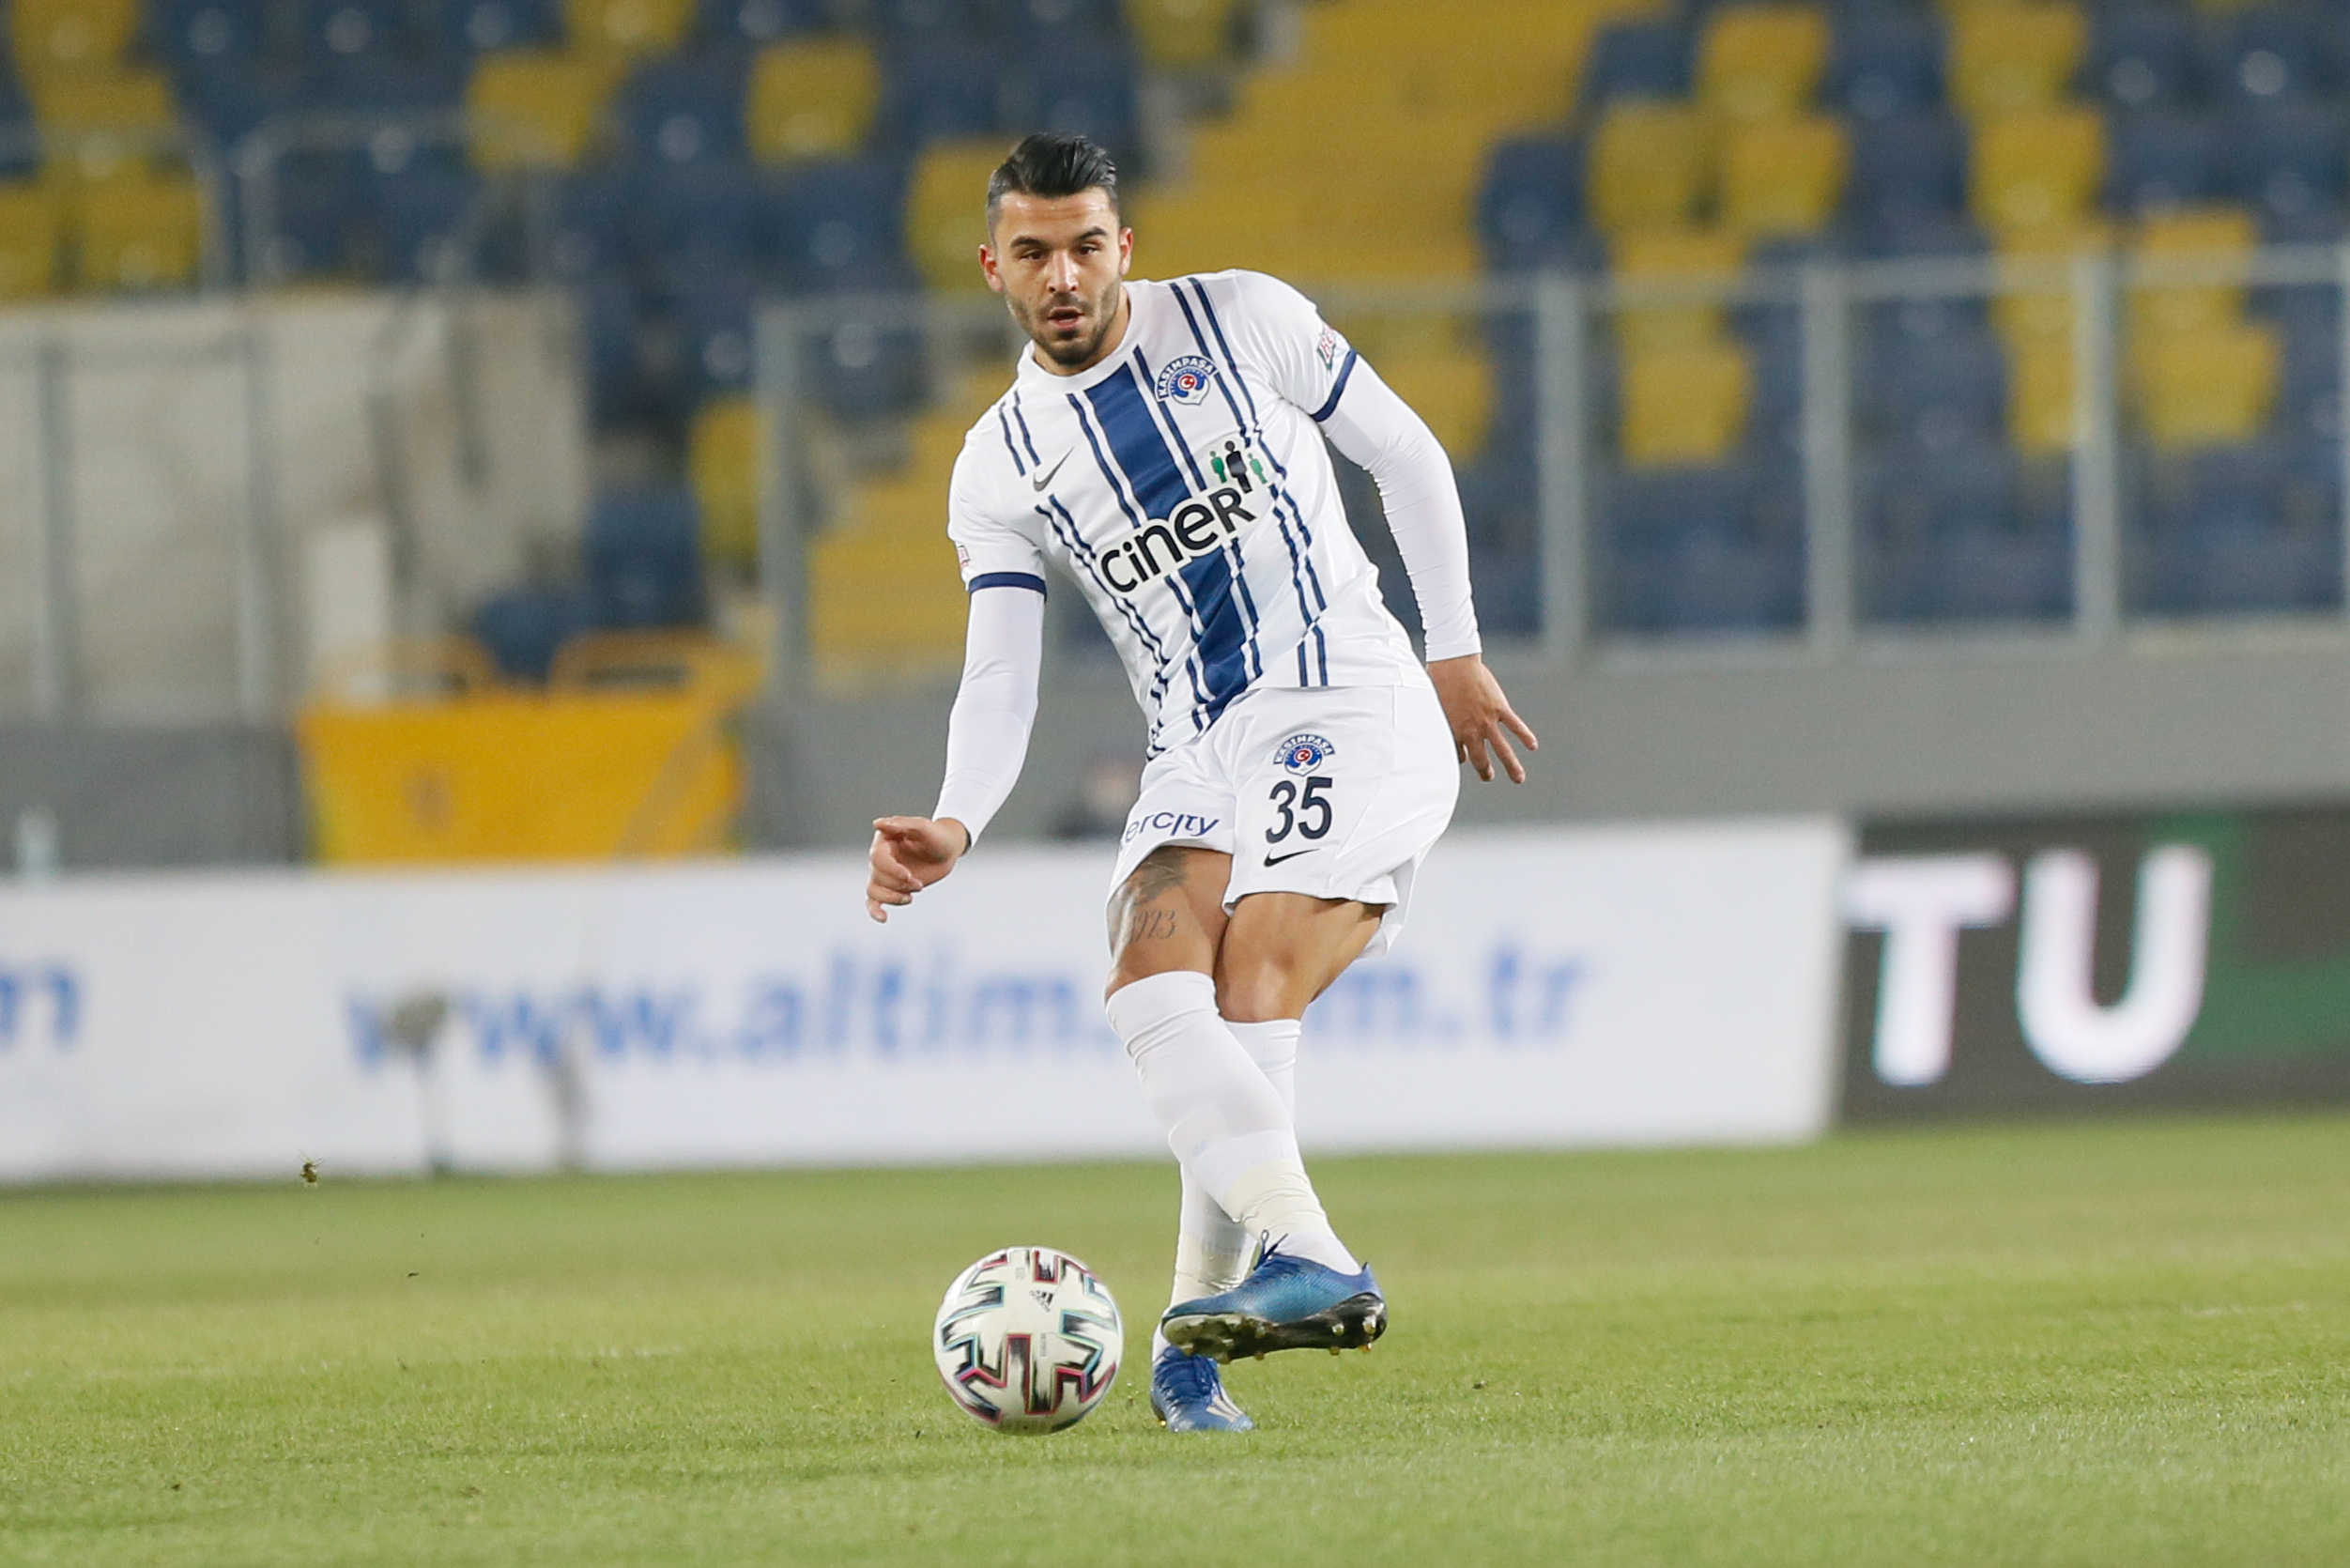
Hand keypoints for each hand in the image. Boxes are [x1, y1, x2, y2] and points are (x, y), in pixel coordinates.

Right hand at [866, 816, 969, 922]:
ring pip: (874, 891)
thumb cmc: (937, 835)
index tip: (908, 875)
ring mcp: (884, 873)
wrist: (948, 849)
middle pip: (877, 876)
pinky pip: (874, 901)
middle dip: (898, 884)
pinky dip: (875, 911)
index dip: (891, 869)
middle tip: (919, 883)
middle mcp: (880, 857)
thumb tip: (877, 823)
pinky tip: (883, 918)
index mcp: (884, 840)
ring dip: (892, 897)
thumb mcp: (923, 827)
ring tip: (911, 897)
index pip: (877, 858)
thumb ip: (902, 824)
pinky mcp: (891, 887)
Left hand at [1428, 654, 1538, 783]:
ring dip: (1511, 766)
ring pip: (1502, 750)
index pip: (1459, 755)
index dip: (1462, 757)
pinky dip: (1525, 737)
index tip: (1465, 756)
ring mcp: (1487, 720)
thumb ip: (1439, 723)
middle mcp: (1471, 731)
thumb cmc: (1438, 681)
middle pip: (1480, 759)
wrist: (1453, 662)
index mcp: (1453, 732)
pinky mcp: (1499, 707)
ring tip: (1518, 779)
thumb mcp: (1433, 706)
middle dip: (1485, 771)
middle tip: (1488, 777)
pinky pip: (1515, 726)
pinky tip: (1533, 746)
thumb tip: (1436, 732)